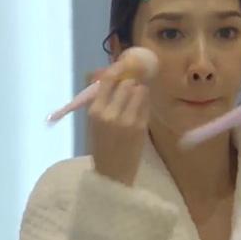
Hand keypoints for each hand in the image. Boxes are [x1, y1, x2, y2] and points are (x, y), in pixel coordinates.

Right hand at [88, 71, 149, 185]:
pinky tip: (141, 107)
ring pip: (139, 91)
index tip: (123, 67)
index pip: (107, 80)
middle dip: (131, 81)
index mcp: (95, 111)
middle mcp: (110, 113)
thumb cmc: (101, 146)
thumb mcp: (94, 122)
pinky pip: (146, 105)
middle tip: (132, 84)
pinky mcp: (141, 126)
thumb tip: (110, 75)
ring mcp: (127, 120)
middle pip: (126, 83)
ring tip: (136, 97)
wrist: (112, 172)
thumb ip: (101, 100)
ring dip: (140, 90)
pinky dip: (145, 102)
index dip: (117, 70)